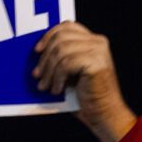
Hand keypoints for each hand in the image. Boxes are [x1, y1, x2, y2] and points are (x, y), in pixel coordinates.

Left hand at [33, 21, 136, 141]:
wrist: (104, 114)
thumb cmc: (87, 96)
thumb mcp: (73, 71)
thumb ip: (63, 56)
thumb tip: (39, 52)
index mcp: (94, 40)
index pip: (67, 26)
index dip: (49, 36)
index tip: (37, 51)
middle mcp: (98, 42)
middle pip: (61, 38)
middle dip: (45, 57)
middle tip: (37, 75)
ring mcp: (98, 51)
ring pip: (61, 51)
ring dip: (49, 71)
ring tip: (45, 86)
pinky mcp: (96, 63)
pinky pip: (66, 64)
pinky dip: (57, 78)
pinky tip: (57, 89)